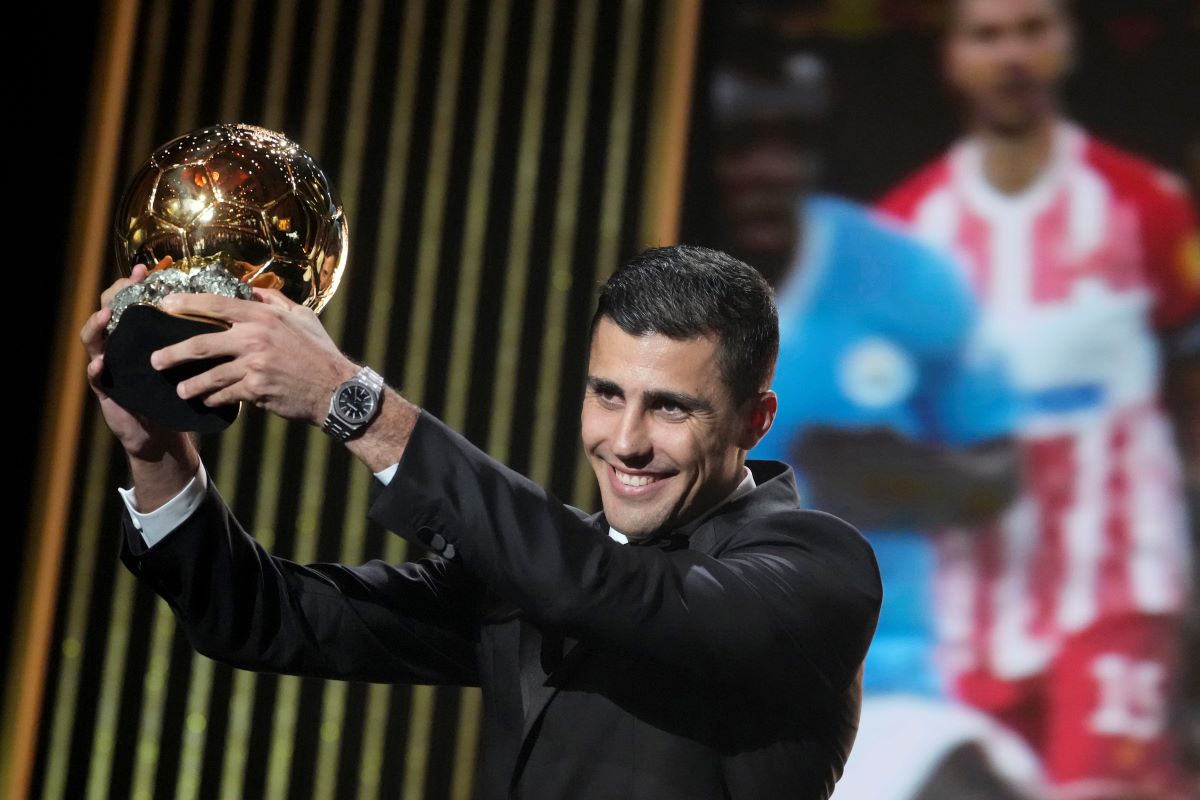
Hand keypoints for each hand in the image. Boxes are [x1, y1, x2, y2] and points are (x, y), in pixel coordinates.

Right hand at [81, 261, 191, 460]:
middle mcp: (121, 345)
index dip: (136, 284)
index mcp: (140, 335)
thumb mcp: (188, 361)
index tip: (145, 270)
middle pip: (107, 311)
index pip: (132, 301)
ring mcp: (110, 365)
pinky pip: (95, 377)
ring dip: (97, 326)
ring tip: (105, 316)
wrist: (163, 430)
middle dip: (113, 296)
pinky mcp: (106, 390)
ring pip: (94, 340)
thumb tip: (230, 309)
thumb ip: (199, 336)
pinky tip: (100, 363)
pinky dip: (95, 369)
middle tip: (125, 285)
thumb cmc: (178, 390)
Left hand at [150, 288, 358, 426]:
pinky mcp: (256, 390)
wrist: (337, 389)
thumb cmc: (320, 351)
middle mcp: (254, 338)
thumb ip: (275, 301)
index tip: (166, 305)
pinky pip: (226, 395)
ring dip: (191, 385)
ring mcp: (254, 366)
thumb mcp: (303, 317)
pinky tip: (207, 401)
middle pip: (202, 344)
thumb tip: (252, 290)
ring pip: (210, 375)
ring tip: (180, 390)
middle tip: (156, 360)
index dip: (187, 304)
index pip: (216, 305)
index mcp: (263, 316)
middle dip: (173, 353)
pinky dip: (215, 399)